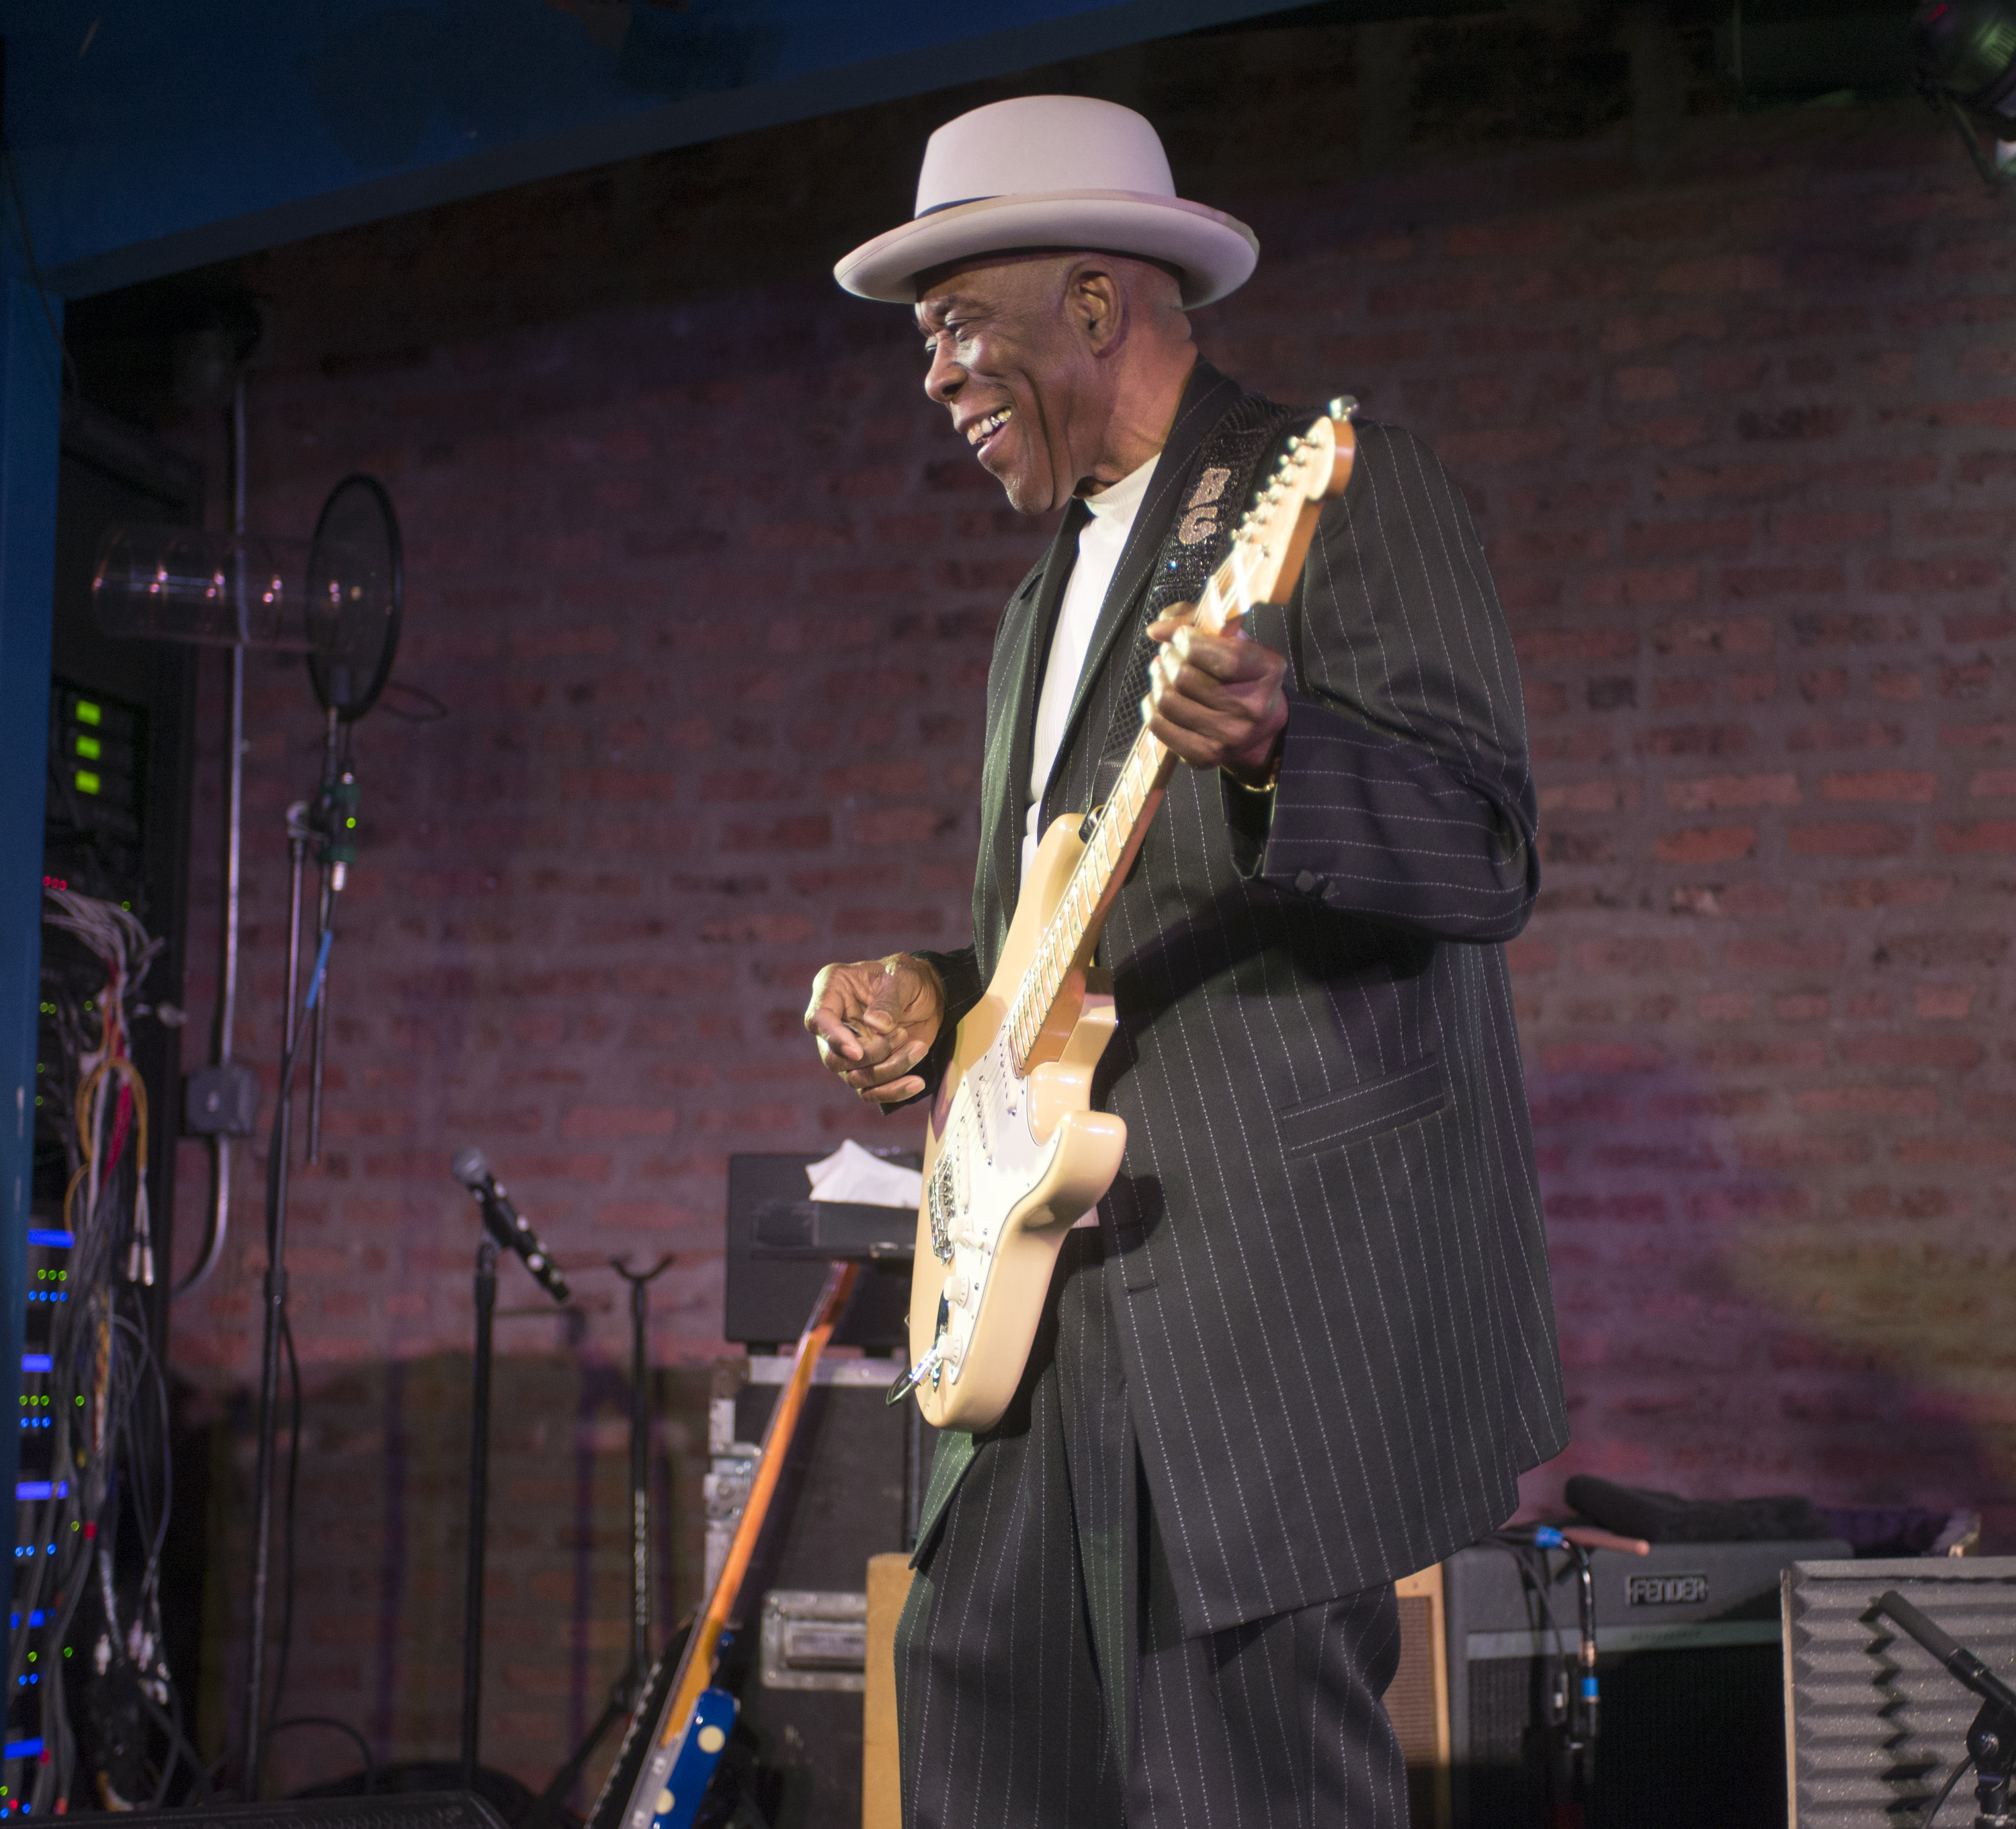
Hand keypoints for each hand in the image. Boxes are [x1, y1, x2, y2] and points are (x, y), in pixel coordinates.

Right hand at [803, 954, 945, 1105]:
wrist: (930, 996)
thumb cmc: (910, 979)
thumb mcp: (904, 978)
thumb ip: (889, 1000)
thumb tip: (875, 1026)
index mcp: (833, 989)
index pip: (818, 1019)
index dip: (834, 1038)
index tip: (858, 1052)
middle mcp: (834, 1022)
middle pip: (833, 1057)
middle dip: (870, 1056)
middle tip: (903, 1034)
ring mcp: (849, 1048)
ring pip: (854, 1077)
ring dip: (889, 1069)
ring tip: (918, 1047)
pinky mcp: (867, 1067)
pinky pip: (870, 1091)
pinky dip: (893, 1091)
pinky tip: (916, 1083)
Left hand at [1142, 607, 1287, 785]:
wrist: (1260, 731)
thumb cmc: (1243, 677)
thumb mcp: (1234, 641)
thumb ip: (1197, 621)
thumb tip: (1157, 629)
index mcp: (1268, 671)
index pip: (1223, 657)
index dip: (1190, 642)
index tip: (1181, 636)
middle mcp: (1253, 708)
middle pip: (1186, 678)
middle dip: (1169, 658)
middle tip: (1169, 653)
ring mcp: (1229, 737)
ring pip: (1168, 700)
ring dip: (1158, 678)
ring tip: (1162, 670)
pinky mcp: (1205, 756)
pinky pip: (1160, 726)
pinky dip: (1150, 705)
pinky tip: (1157, 695)